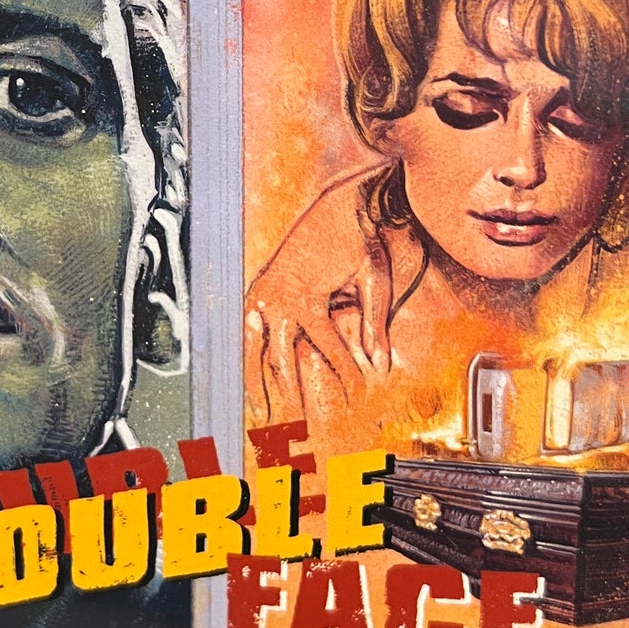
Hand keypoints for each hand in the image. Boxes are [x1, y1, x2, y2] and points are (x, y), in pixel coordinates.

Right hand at [245, 175, 395, 423]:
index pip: (328, 352)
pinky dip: (250, 354)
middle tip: (294, 426)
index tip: (358, 399)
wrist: (340, 201)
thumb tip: (380, 365)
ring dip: (257, 383)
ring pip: (255, 349)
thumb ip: (374, 325)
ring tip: (259, 414)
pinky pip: (249, 330)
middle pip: (281, 361)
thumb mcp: (375, 281)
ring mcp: (264, 294)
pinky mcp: (260, 287)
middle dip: (289, 396)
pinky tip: (249, 375)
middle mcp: (278, 300)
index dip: (346, 378)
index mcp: (306, 300)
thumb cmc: (360, 238)